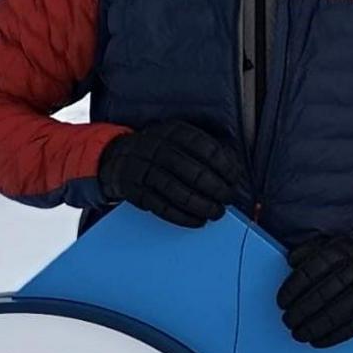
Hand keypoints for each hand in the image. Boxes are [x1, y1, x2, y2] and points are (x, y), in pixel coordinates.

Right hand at [97, 121, 246, 227]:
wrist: (118, 157)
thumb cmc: (162, 150)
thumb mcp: (180, 139)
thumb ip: (205, 150)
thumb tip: (234, 169)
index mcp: (173, 131)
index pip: (204, 147)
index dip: (224, 165)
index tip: (234, 178)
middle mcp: (157, 148)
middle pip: (192, 171)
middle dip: (215, 188)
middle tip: (227, 198)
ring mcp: (143, 169)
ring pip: (177, 191)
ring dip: (200, 205)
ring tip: (216, 213)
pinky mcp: (135, 190)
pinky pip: (161, 207)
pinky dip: (182, 217)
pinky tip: (197, 221)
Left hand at [276, 236, 352, 347]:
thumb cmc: (349, 259)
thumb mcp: (329, 246)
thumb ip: (308, 251)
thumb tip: (291, 262)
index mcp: (342, 251)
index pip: (314, 269)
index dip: (295, 287)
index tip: (282, 301)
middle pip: (326, 291)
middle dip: (303, 309)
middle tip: (288, 320)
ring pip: (340, 310)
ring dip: (316, 325)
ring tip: (299, 334)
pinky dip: (334, 336)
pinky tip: (318, 341)